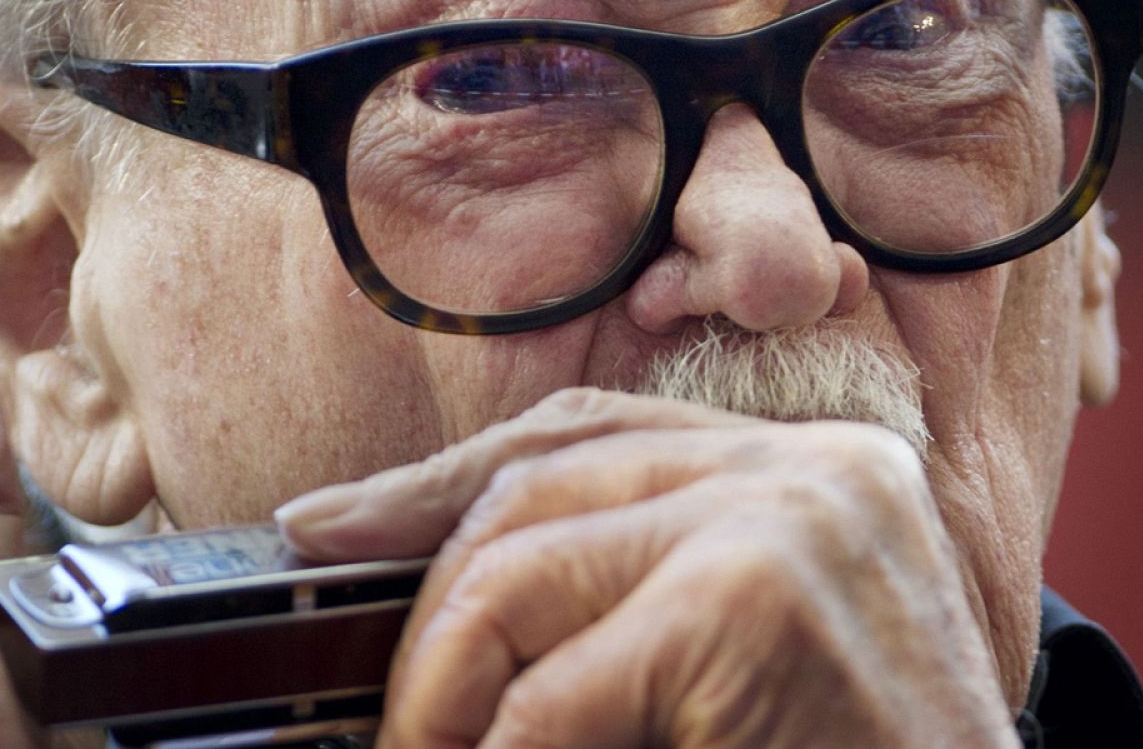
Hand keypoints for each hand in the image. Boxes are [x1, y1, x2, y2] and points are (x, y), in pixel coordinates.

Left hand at [278, 388, 1018, 747]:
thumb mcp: (742, 661)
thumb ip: (630, 598)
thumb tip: (449, 597)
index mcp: (809, 473)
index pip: (586, 430)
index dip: (443, 477)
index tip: (333, 523)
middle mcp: (810, 469)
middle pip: (538, 485)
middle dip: (430, 603)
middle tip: (391, 713)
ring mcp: (789, 520)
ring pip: (517, 569)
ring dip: (440, 688)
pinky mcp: (755, 604)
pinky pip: (551, 692)